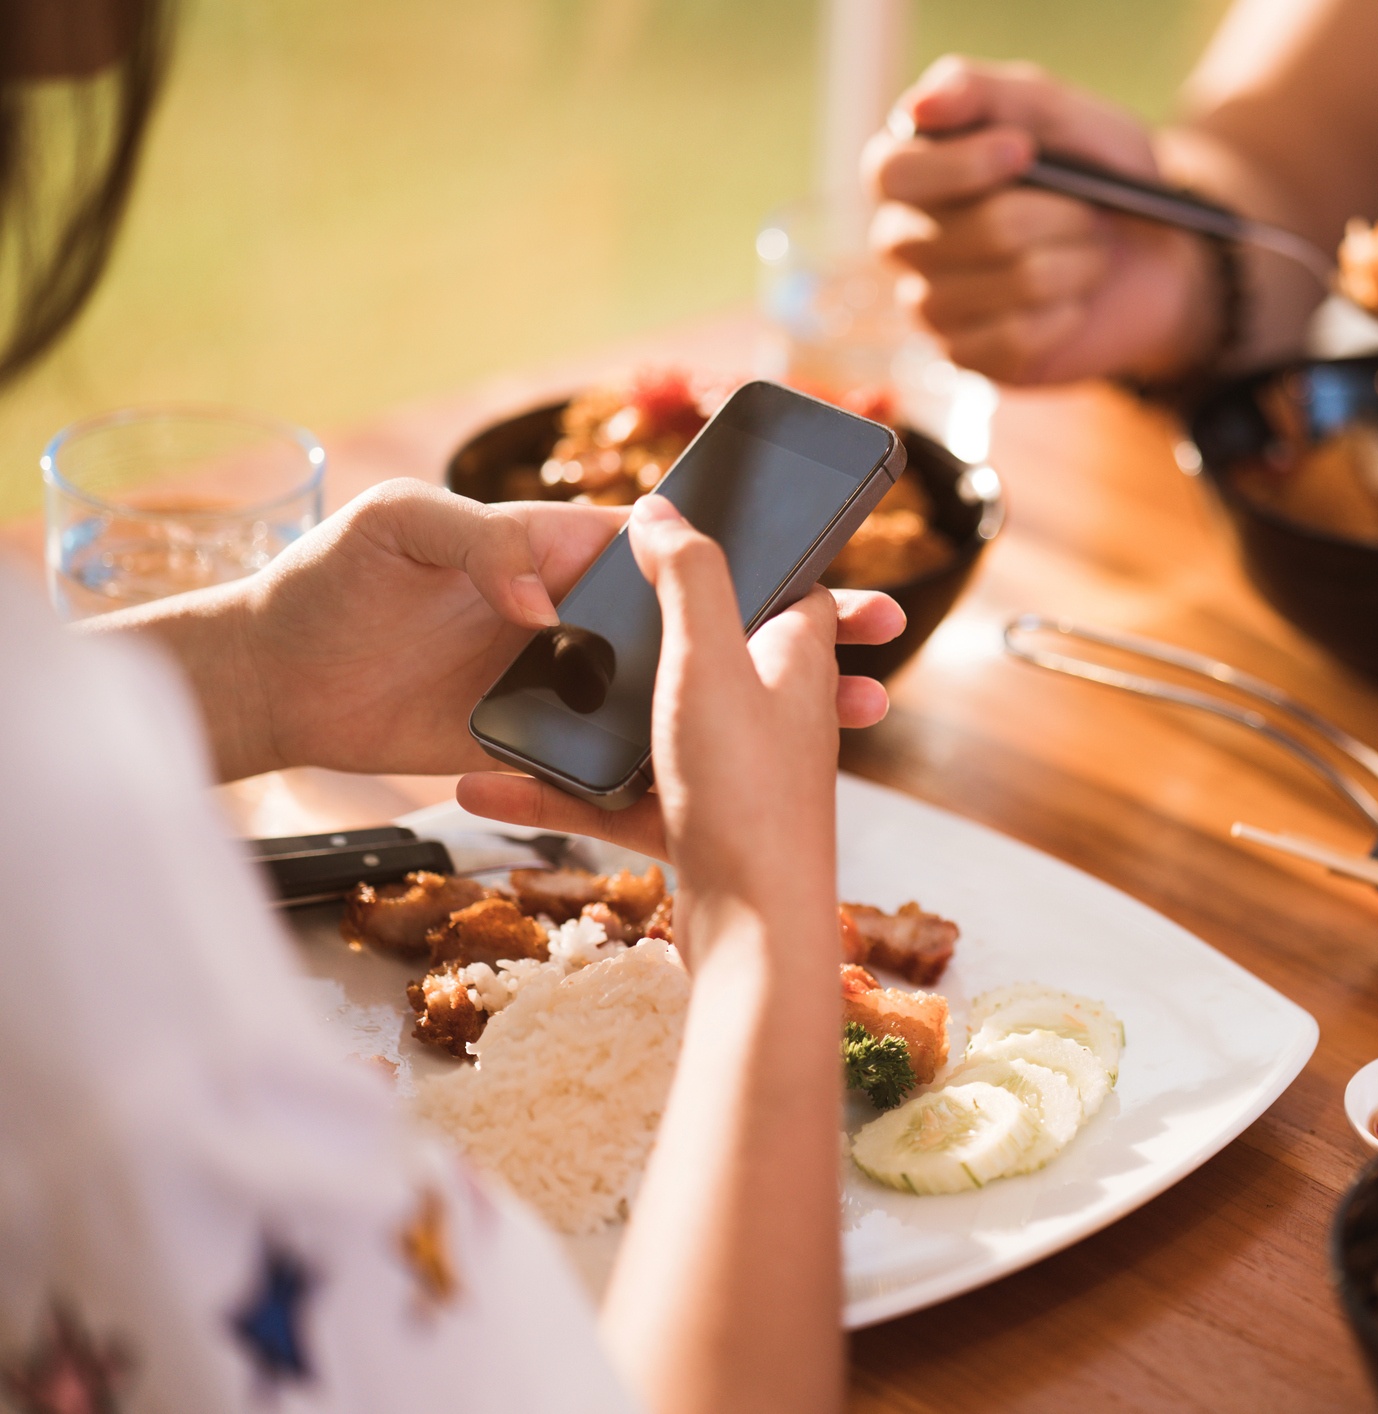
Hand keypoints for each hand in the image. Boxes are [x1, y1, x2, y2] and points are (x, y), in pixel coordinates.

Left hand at [181, 479, 899, 781]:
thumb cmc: (327, 583)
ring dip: (773, 700)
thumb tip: (549, 592)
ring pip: (691, 693)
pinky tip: (754, 778)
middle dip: (802, 624)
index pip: (677, 549)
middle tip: (878, 636)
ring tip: (855, 709)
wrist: (275, 682)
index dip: (756, 554)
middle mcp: (579, 617)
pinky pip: (628, 760)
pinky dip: (691, 768)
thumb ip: (477, 538)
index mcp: (558, 552)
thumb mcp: (397, 531)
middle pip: (710, 620)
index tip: (825, 563)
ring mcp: (568, 686)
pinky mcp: (544, 747)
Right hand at [457, 495, 891, 891]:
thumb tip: (661, 511)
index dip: (749, 560)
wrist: (754, 941)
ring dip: (575, 723)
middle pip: (703, 655)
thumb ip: (688, 576)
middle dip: (636, 637)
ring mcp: (733, 778)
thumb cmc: (746, 794)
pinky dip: (559, 794)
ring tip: (497, 707)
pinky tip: (486, 789)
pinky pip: (617, 800)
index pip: (790, 589)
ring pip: (646, 732)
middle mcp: (773, 716)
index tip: (684, 539)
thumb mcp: (708, 660)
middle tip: (564, 616)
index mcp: (793, 661)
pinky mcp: (696, 833)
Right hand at [864, 56, 1217, 384]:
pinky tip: (1075, 302)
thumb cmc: (1094, 173)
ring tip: (1091, 253)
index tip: (1024, 152)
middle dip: (1058, 216)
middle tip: (1088, 210)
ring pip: (1012, 282)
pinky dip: (1066, 314)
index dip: (960, 166)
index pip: (892, 173)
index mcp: (908, 171)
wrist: (1153, 254)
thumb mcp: (1054, 111)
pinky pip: (1016, 338)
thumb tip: (919, 107)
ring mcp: (931, 305)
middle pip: (972, 231)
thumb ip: (984, 92)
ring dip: (1077, 263)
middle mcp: (904, 241)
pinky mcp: (967, 357)